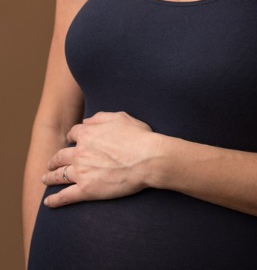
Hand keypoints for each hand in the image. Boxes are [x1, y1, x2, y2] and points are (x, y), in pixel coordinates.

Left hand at [42, 111, 159, 207]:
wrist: (148, 159)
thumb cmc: (138, 137)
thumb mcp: (120, 117)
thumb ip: (99, 118)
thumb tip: (86, 121)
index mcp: (87, 134)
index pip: (73, 134)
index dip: (72, 137)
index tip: (72, 141)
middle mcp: (80, 152)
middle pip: (60, 155)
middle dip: (55, 159)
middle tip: (51, 163)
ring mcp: (81, 172)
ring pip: (59, 175)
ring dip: (50, 176)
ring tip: (45, 178)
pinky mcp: (86, 190)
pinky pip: (65, 196)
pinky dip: (55, 200)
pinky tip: (48, 202)